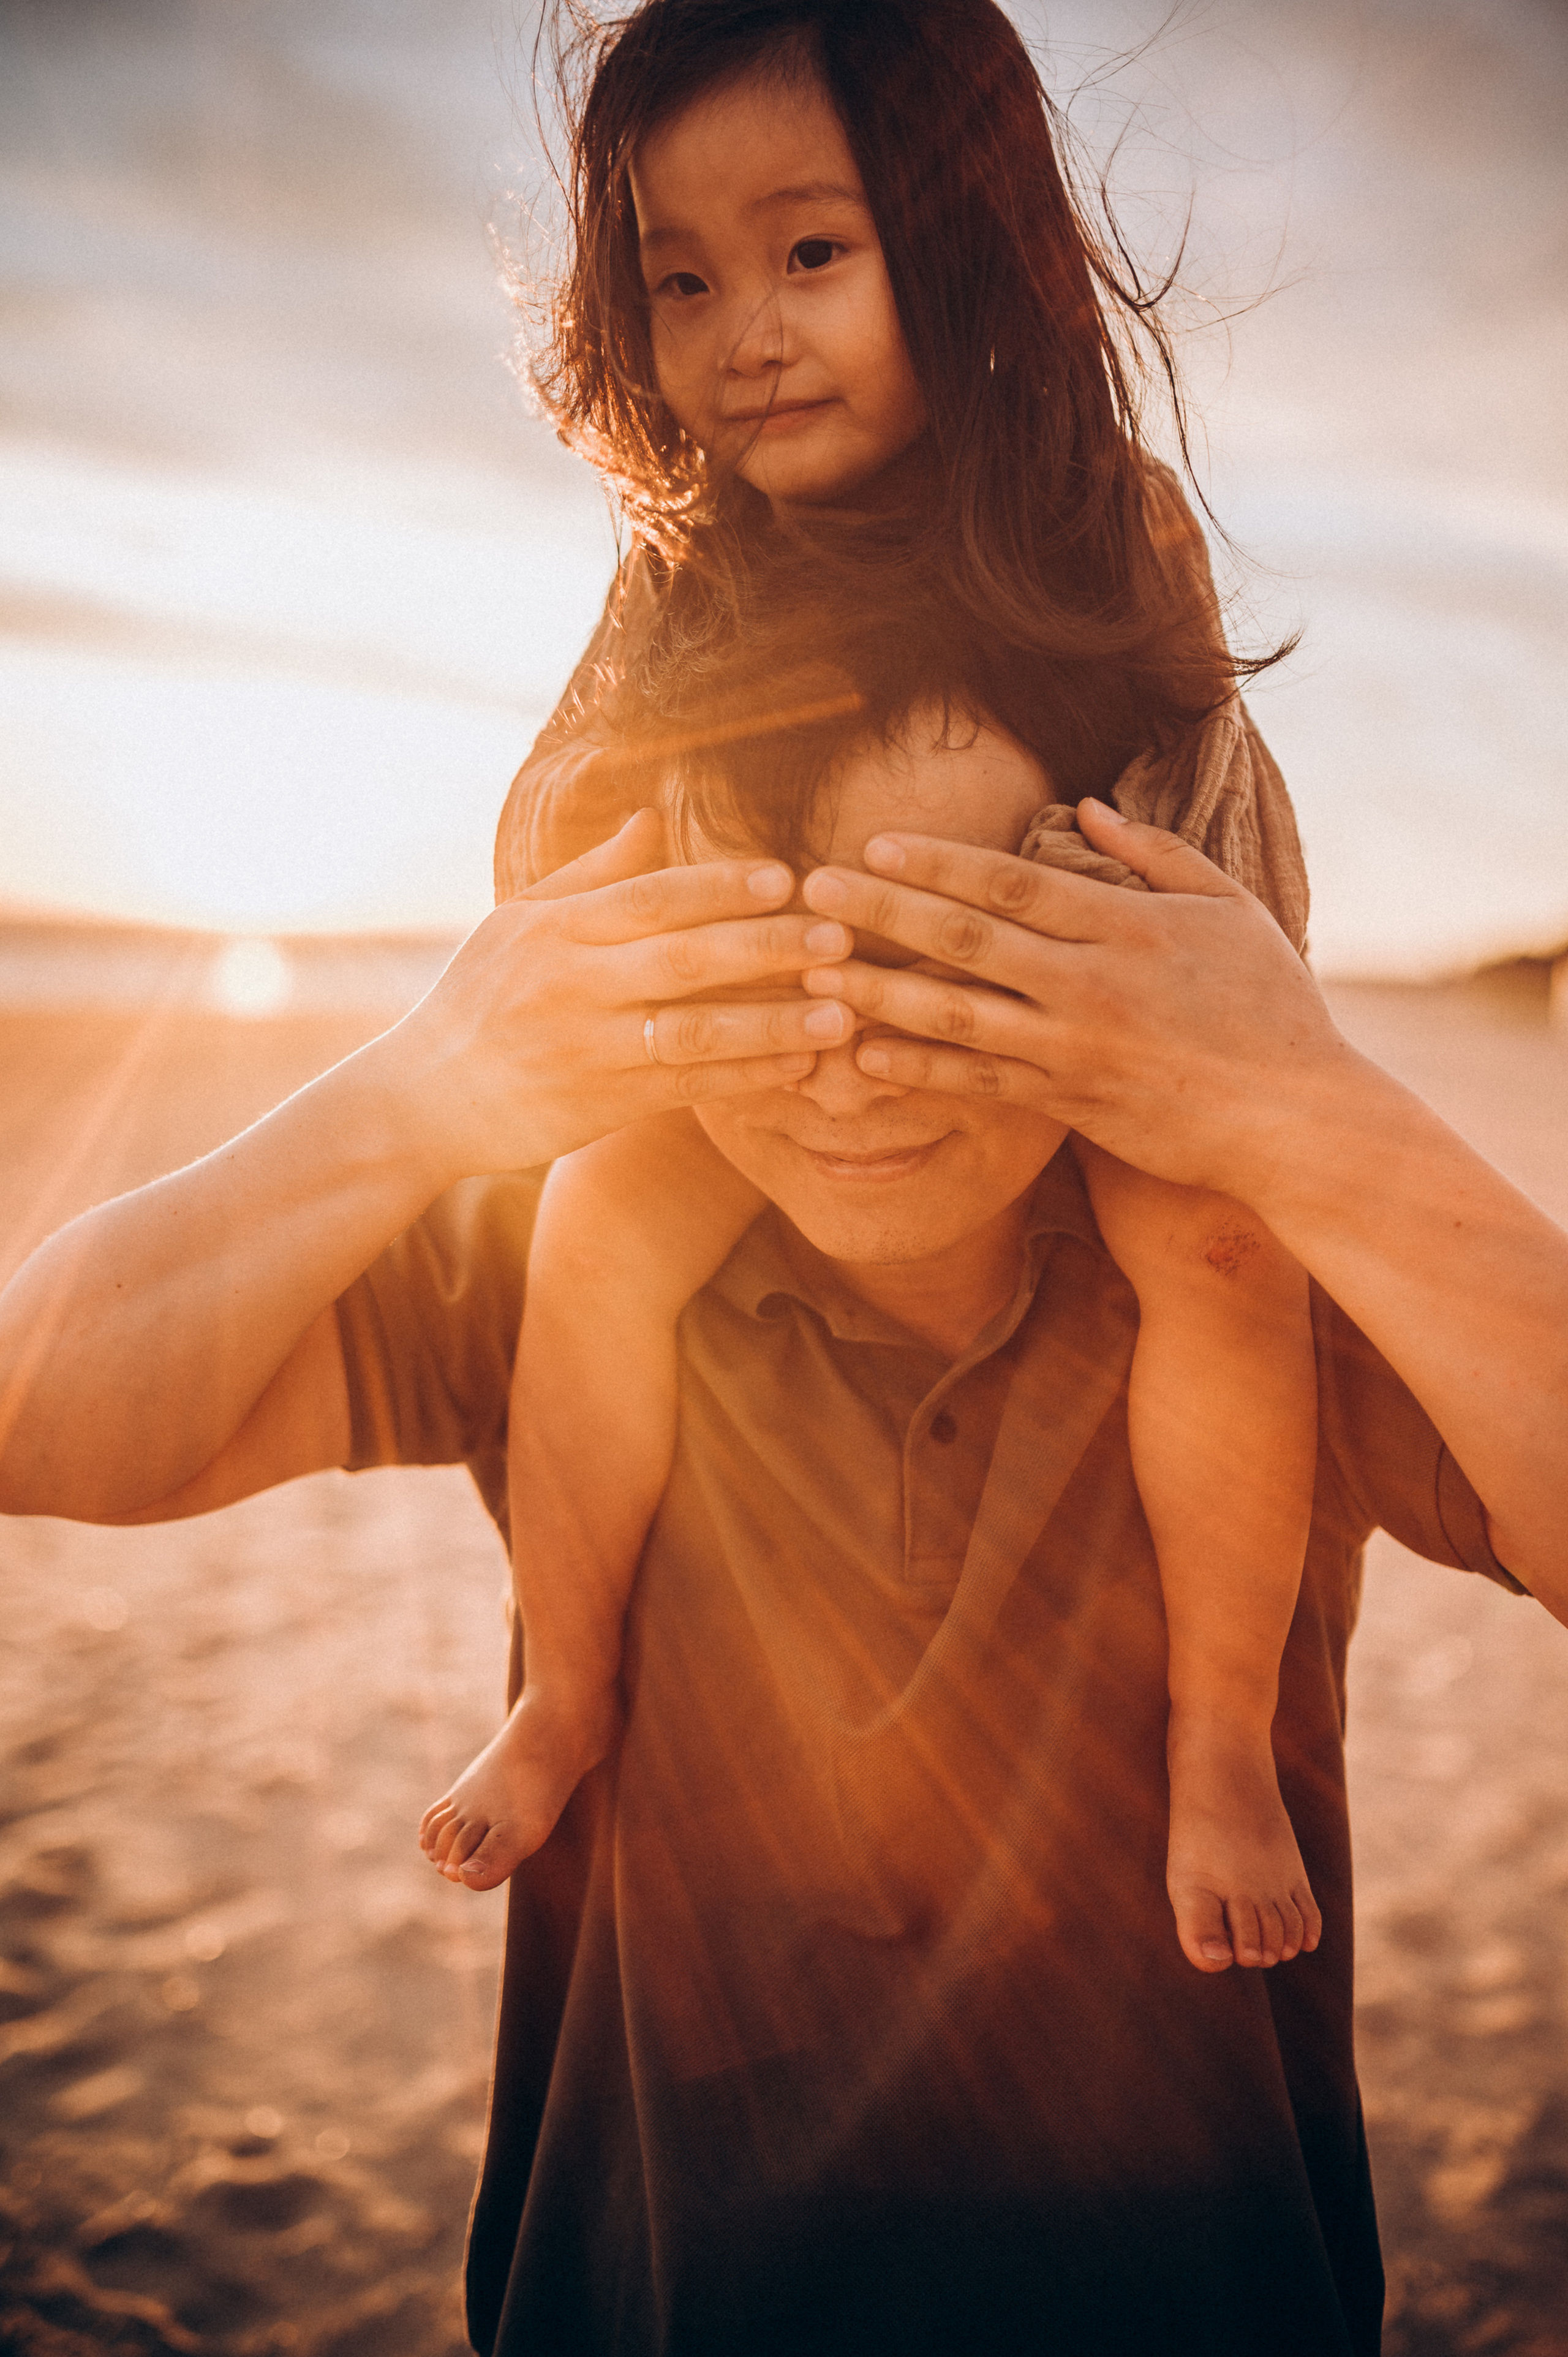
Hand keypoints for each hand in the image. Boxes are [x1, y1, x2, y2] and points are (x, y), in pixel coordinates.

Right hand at [375, 809, 854, 1184]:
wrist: (422, 1100)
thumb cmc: (479, 999)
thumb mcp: (518, 924)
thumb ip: (592, 875)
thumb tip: (653, 819)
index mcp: (555, 929)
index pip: (651, 898)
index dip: (721, 886)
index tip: (785, 878)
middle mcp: (572, 985)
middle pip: (685, 958)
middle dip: (768, 947)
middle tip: (838, 937)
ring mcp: (589, 1048)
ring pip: (696, 1031)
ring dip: (774, 1023)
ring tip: (841, 1012)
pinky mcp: (602, 1105)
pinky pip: (689, 1088)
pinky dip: (747, 1077)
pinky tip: (798, 1067)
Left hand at [797, 801, 1356, 1201]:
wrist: (1297, 1119)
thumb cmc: (1272, 1007)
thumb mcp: (1228, 909)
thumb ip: (1154, 853)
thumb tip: (1086, 806)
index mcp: (1128, 925)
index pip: (1012, 883)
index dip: (937, 861)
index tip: (874, 843)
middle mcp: (1091, 984)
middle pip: (966, 939)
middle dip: (884, 910)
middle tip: (814, 890)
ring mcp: (1076, 1048)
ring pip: (957, 1014)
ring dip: (880, 990)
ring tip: (814, 972)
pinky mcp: (1070, 1103)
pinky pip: (978, 1082)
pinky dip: (918, 1067)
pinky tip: (864, 1053)